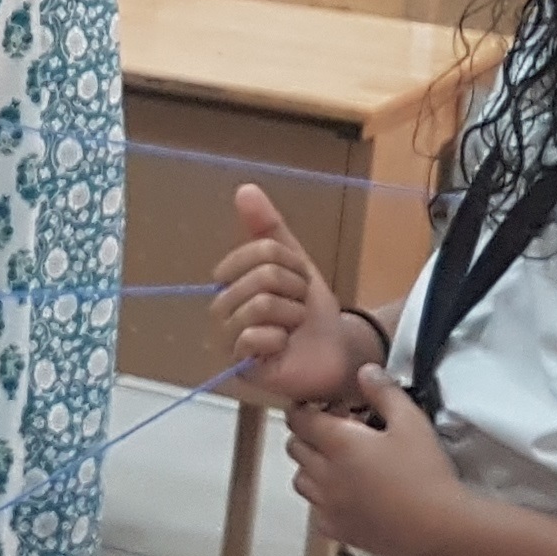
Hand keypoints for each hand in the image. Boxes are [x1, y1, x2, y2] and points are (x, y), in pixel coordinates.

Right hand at [211, 184, 369, 405]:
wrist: (334, 352)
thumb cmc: (309, 309)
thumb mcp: (294, 263)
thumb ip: (268, 227)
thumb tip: (245, 189)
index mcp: (230, 280)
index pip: (260, 251)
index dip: (291, 263)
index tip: (301, 280)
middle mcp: (222, 308)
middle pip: (263, 276)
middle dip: (296, 290)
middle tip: (300, 306)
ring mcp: (228, 338)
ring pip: (261, 304)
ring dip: (292, 315)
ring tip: (294, 326)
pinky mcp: (239, 366)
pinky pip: (254, 337)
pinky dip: (280, 339)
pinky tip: (283, 347)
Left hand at [282, 365, 470, 555]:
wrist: (440, 529)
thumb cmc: (426, 473)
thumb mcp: (412, 422)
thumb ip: (384, 393)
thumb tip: (364, 371)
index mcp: (339, 443)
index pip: (299, 420)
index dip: (302, 410)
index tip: (317, 408)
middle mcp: (325, 474)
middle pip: (294, 448)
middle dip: (306, 436)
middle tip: (331, 432)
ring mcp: (329, 505)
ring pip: (300, 481)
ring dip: (310, 468)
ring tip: (336, 464)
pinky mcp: (339, 531)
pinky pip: (316, 512)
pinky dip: (322, 501)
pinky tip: (345, 497)